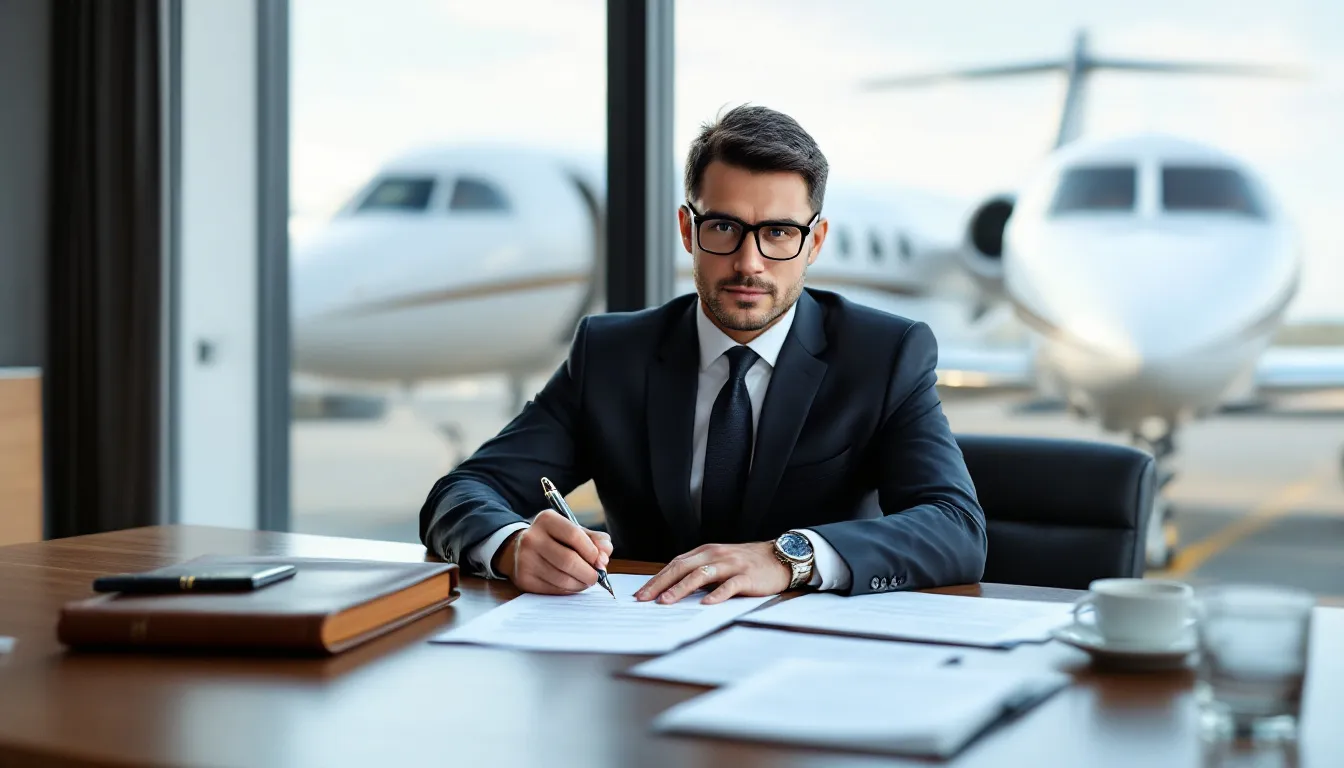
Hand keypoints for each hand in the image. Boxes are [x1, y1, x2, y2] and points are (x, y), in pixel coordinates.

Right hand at [495, 509, 612, 594]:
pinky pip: (553, 590)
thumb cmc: (554, 540)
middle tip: (596, 576)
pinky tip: (571, 584)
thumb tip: (604, 556)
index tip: (600, 561)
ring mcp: (525, 559)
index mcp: (546, 520)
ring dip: (580, 584)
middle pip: (568, 560)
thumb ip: (595, 539)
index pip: (574, 535)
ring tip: (585, 581)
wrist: (519, 550)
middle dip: (589, 572)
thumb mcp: (574, 531)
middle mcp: (532, 538)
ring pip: (562, 578)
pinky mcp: (524, 579)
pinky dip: (568, 590)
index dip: (592, 551)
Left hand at [635, 542, 788, 604]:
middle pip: (682, 568)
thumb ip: (700, 573)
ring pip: (700, 575)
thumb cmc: (748, 563)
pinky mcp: (746, 576)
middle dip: (661, 584)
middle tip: (644, 599)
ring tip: (666, 601)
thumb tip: (674, 590)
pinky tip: (706, 604)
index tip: (641, 594)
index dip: (657, 579)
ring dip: (681, 588)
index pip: (675, 564)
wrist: (781, 557)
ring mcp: (731, 565)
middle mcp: (715, 555)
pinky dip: (716, 594)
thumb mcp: (720, 562)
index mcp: (706, 552)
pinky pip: (729, 585)